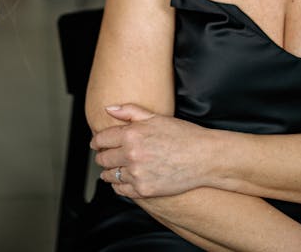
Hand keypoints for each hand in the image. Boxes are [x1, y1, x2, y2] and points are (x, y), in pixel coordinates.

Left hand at [90, 103, 210, 198]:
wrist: (204, 158)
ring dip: (108, 172)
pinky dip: (118, 185)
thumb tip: (108, 108)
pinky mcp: (144, 191)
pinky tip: (123, 180)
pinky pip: (120, 190)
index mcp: (132, 134)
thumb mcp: (156, 117)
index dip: (97, 141)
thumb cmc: (183, 134)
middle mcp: (132, 154)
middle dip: (102, 156)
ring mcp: (137, 174)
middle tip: (104, 155)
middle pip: (103, 158)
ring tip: (112, 168)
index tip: (96, 143)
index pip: (102, 139)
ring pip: (110, 175)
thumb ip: (129, 112)